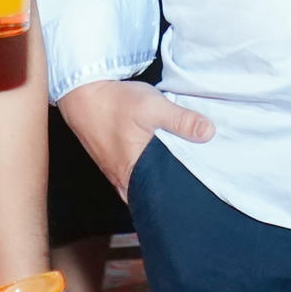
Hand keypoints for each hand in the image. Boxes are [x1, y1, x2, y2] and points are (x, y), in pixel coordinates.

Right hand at [58, 78, 213, 197]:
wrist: (81, 93)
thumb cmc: (114, 102)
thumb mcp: (152, 107)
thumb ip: (181, 121)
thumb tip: (209, 133)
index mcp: (132, 175)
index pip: (161, 199)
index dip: (180, 196)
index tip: (200, 193)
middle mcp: (122, 181)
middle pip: (152, 195)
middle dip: (172, 191)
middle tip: (194, 183)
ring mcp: (116, 173)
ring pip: (143, 185)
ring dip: (158, 180)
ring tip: (180, 171)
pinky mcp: (113, 162)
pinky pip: (134, 175)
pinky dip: (147, 171)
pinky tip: (158, 160)